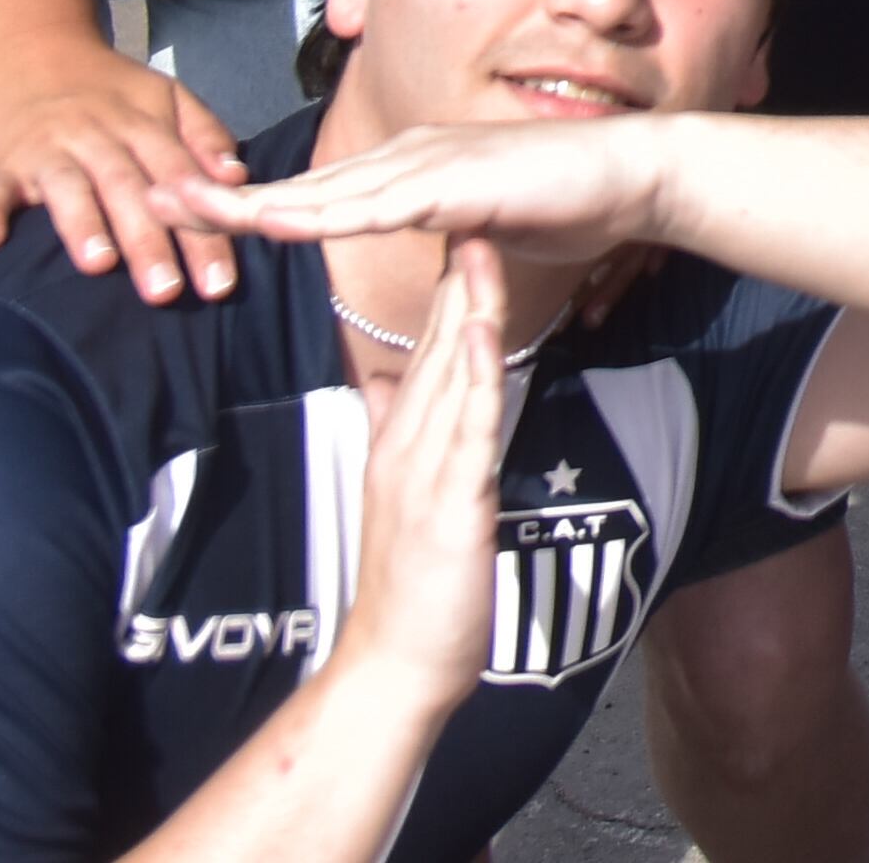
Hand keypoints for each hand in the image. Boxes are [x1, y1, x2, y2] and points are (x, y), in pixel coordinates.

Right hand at [0, 33, 246, 301]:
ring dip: (82, 226)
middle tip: (167, 293)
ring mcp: (45, 150)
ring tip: (99, 265)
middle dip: (149, 242)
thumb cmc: (110, 90)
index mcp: (142, 125)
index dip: (202, 231)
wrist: (33, 49)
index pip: (180, 181)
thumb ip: (204, 136)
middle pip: (127, 190)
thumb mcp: (166, 98)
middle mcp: (96, 137)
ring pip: (67, 188)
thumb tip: (237, 178)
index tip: (220, 283)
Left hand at [162, 114, 675, 267]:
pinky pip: (375, 205)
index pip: (316, 194)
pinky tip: (275, 222)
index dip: (248, 203)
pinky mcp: (455, 185)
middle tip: (146, 191)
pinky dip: (320, 214)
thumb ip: (446, 240)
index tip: (189, 209)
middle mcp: (407, 158)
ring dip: (249, 203)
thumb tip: (430, 255)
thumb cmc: (568, 203)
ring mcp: (429, 166)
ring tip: (184, 205)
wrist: (632, 177)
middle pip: (299, 185)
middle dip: (220, 195)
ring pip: (322, 192)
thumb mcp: (484, 231)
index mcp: (409, 170)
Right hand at [328, 236, 513, 716]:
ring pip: (447, 377)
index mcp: (398, 442)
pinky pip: (464, 431)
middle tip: (468, 202)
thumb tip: (387, 385)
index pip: (421, 352)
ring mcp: (423, 473)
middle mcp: (405, 446)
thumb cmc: (409, 586)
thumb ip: (398, 436)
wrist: (395, 665)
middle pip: (432, 348)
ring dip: (464, 310)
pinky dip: (472, 380)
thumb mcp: (402, 496)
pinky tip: (481, 335)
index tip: (460, 228)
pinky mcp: (449, 505)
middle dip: (454, 278)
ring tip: (478, 243)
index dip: (443, 291)